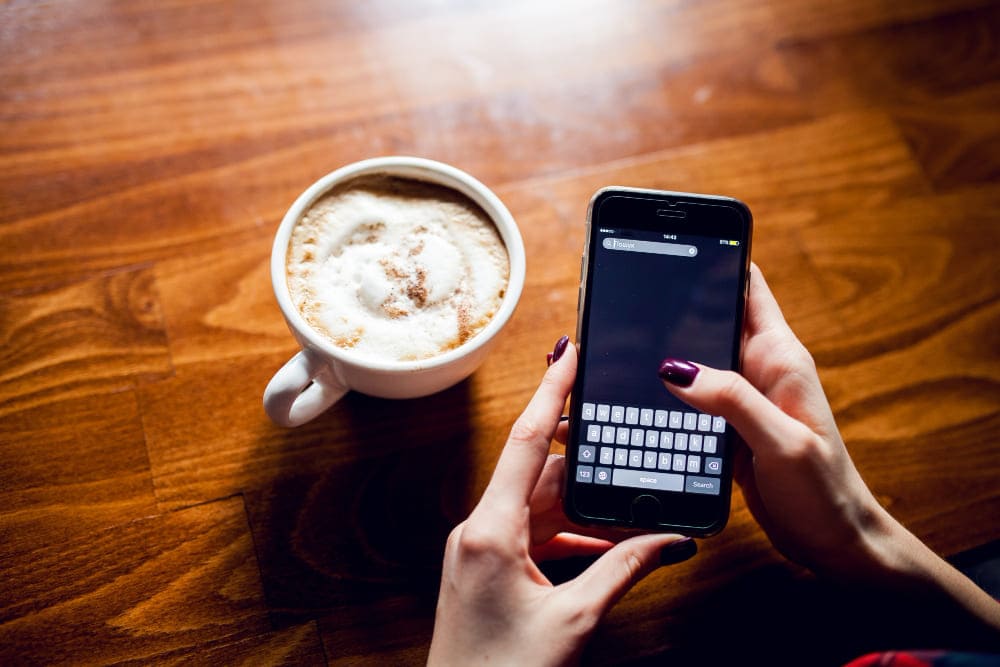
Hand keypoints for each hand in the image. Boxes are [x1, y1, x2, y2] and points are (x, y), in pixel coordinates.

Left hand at [428, 337, 694, 665]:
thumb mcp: (574, 619)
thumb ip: (623, 569)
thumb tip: (668, 540)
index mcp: (489, 530)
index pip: (525, 443)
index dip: (551, 393)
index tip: (569, 353)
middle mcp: (478, 531)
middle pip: (538, 474)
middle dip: (585, 459)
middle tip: (623, 434)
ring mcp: (479, 551)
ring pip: (537, 505)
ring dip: (582, 503)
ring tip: (627, 496)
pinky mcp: (486, 570)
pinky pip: (532, 535)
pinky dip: (569, 534)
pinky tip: (606, 541)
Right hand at [657, 265, 999, 640]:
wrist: (834, 541)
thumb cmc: (823, 491)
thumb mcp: (780, 441)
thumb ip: (732, 400)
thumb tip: (674, 368)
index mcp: (780, 357)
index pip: (747, 286)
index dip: (714, 259)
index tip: (673, 242)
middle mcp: (758, 369)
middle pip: (708, 320)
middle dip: (671, 306)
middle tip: (621, 300)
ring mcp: (741, 398)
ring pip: (693, 360)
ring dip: (662, 352)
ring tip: (617, 345)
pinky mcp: (727, 427)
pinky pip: (689, 397)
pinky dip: (663, 392)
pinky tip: (635, 392)